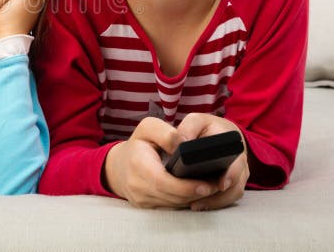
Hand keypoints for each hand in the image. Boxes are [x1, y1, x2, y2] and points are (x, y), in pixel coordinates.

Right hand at [103, 117, 220, 208]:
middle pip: (171, 196)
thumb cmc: (138, 144)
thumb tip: (183, 144)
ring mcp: (140, 198)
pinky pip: (169, 206)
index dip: (185, 186)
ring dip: (192, 199)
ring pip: (173, 204)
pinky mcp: (145, 206)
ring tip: (209, 188)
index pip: (163, 181)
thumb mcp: (148, 127)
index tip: (205, 184)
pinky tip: (195, 193)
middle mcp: (136, 185)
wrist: (118, 165)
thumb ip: (166, 133)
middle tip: (215, 186)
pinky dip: (183, 201)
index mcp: (137, 163)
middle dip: (195, 193)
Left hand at [176, 113, 249, 210]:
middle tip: (198, 202)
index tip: (221, 184)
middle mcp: (240, 162)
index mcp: (234, 146)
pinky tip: (198, 205)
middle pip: (236, 184)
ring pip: (232, 194)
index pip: (237, 163)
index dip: (232, 175)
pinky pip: (227, 197)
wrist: (221, 133)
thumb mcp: (197, 121)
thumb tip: (179, 143)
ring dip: (215, 202)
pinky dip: (214, 202)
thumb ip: (188, 128)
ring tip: (194, 205)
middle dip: (219, 196)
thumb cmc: (207, 127)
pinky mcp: (232, 184)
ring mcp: (238, 175)